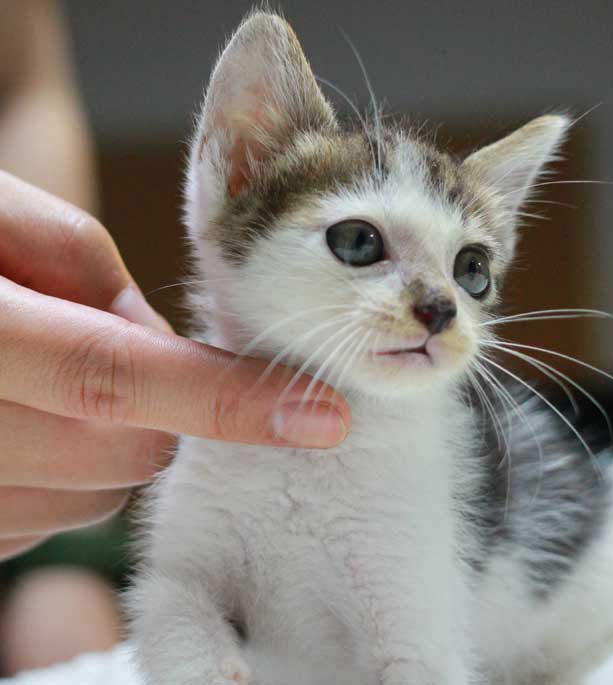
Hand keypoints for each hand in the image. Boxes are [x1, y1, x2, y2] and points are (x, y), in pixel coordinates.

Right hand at [0, 172, 350, 560]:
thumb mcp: (2, 219)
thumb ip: (91, 278)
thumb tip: (157, 347)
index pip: (116, 375)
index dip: (230, 400)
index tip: (324, 418)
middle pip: (124, 449)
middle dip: (167, 412)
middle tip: (124, 355)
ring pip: (96, 491)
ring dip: (113, 440)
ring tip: (57, 383)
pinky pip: (48, 515)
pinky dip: (70, 470)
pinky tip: (31, 425)